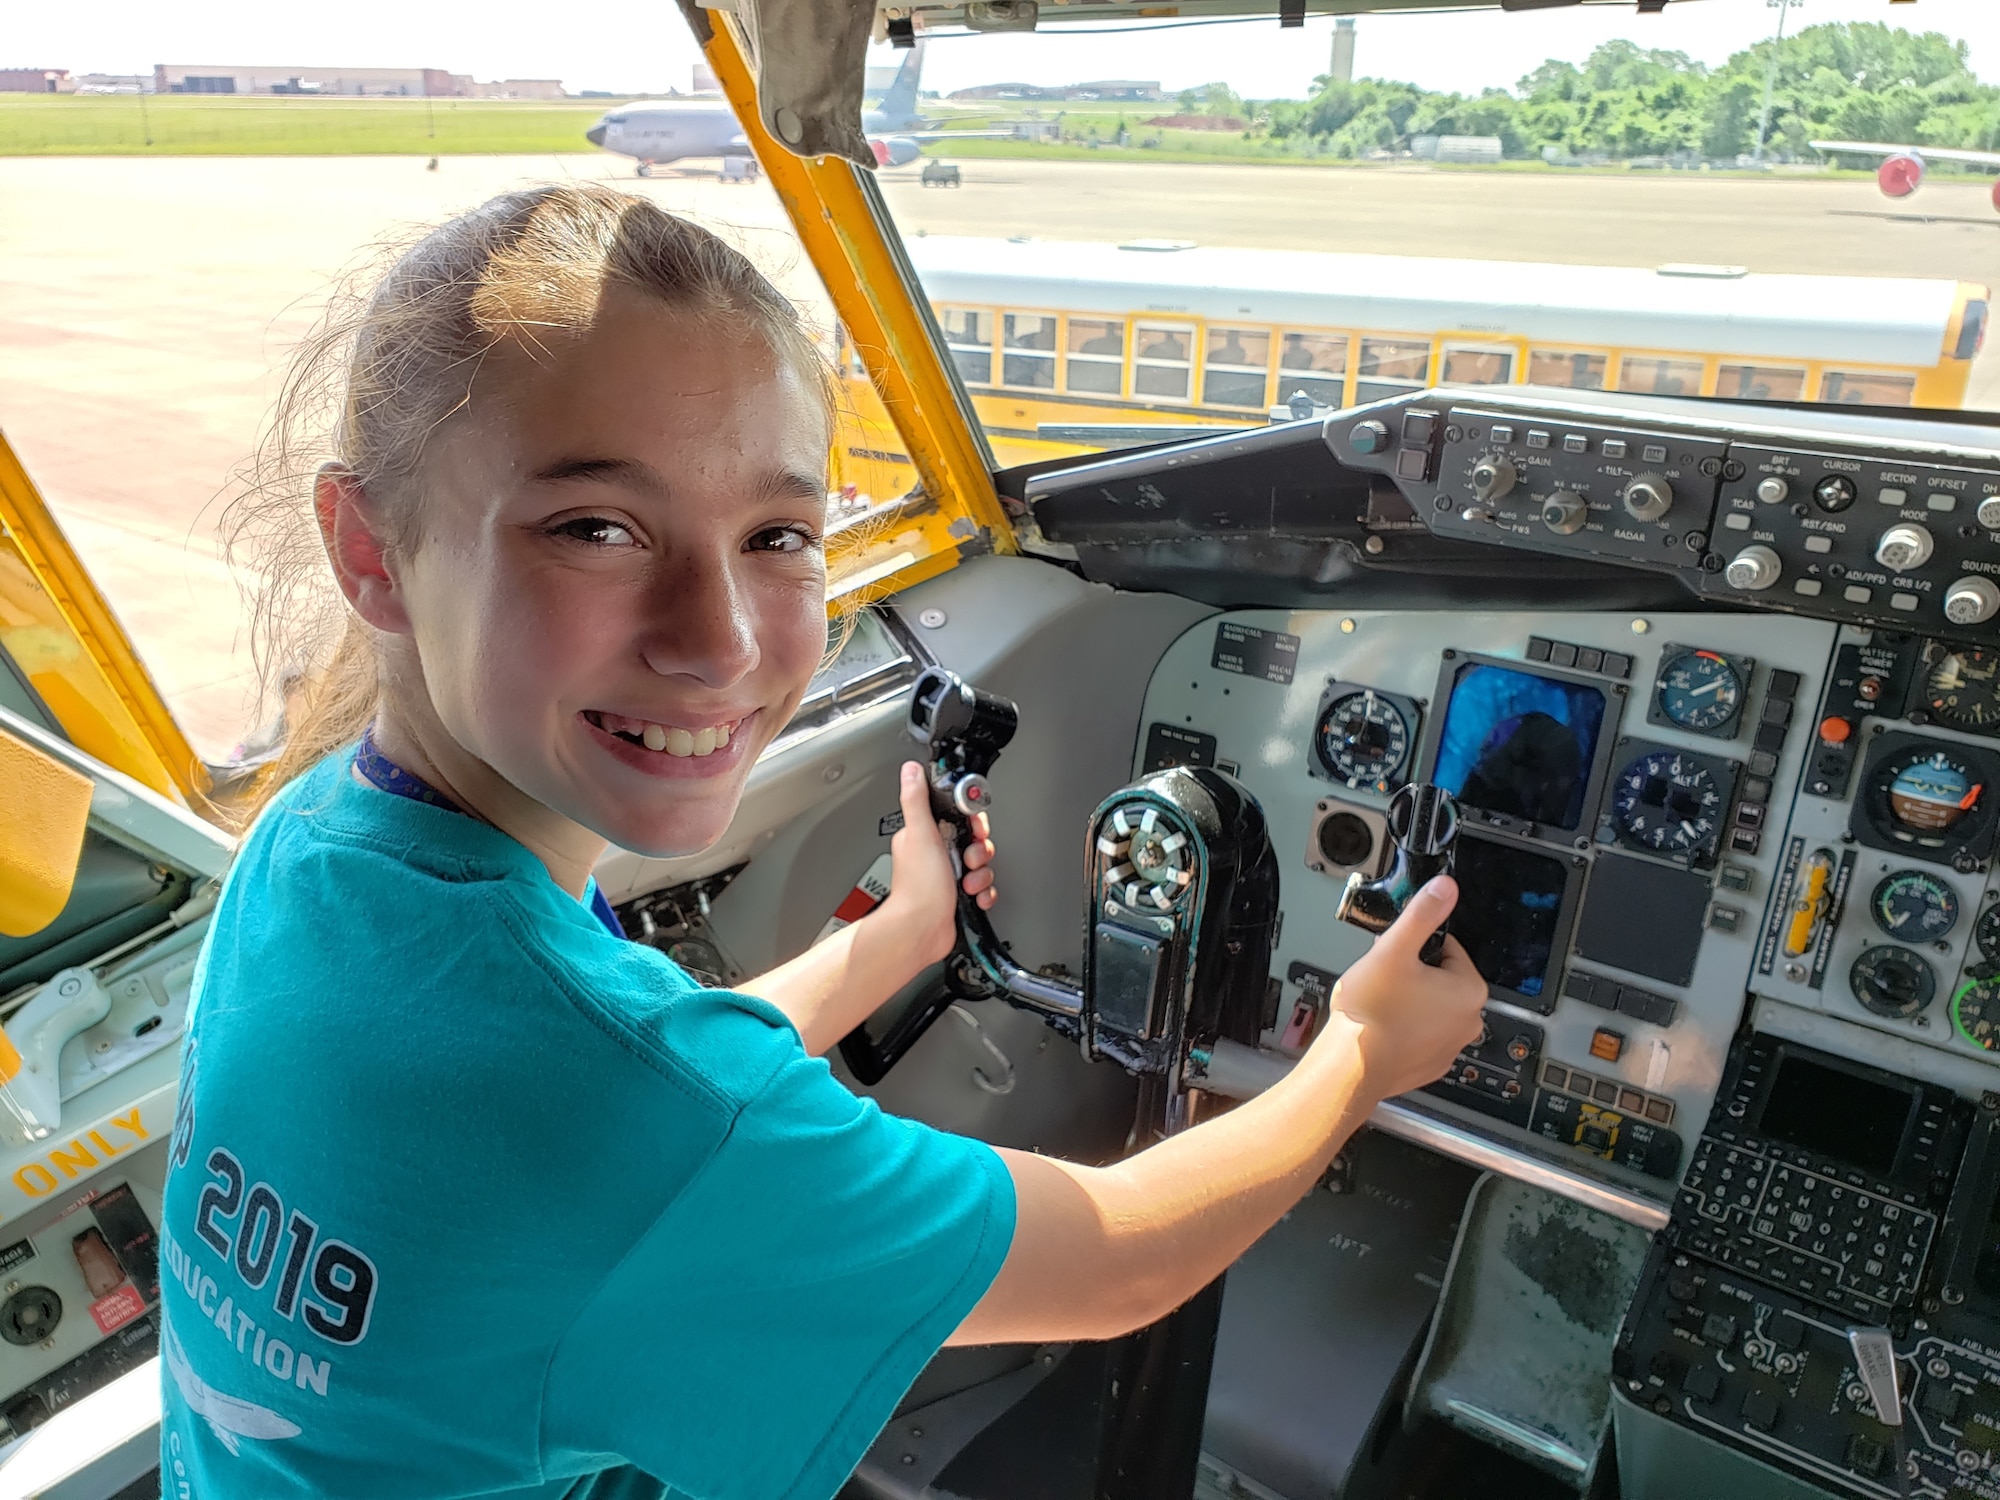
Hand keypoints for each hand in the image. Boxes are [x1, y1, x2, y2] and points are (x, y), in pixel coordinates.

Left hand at [876, 760, 996, 966]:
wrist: (921, 931)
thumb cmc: (918, 889)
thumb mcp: (920, 835)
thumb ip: (917, 800)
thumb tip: (911, 770)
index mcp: (925, 835)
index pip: (957, 815)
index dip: (972, 820)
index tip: (973, 829)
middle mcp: (936, 853)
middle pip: (974, 839)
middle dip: (979, 850)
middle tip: (969, 859)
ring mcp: (947, 875)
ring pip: (980, 864)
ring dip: (981, 874)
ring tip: (967, 882)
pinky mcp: (957, 894)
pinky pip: (982, 886)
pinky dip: (983, 892)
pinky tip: (974, 896)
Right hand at [1317, 876, 1486, 1101]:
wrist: (1351, 1067)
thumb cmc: (1371, 1013)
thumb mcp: (1393, 950)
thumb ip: (1421, 915)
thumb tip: (1444, 888)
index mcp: (1469, 990)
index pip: (1448, 948)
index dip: (1416, 948)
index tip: (1395, 957)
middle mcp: (1469, 1021)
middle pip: (1441, 978)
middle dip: (1413, 975)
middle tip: (1385, 982)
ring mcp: (1451, 1046)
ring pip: (1430, 1007)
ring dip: (1410, 1002)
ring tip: (1381, 1006)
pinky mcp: (1432, 1064)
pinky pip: (1422, 1035)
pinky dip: (1405, 1029)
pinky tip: (1383, 1028)